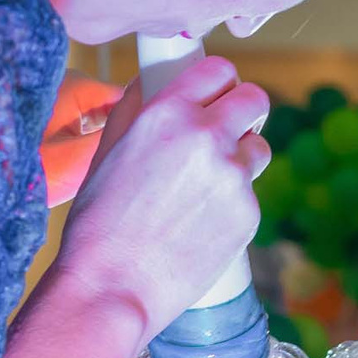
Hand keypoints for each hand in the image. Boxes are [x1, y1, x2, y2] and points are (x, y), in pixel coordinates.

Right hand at [52, 57, 270, 342]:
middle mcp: (207, 136)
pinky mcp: (248, 213)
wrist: (113, 287)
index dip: (219, 84)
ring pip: (259, 149)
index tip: (217, 96)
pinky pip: (250, 194)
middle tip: (228, 131)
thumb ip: (133, 110)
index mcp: (167, 112)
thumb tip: (148, 83)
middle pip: (255, 100)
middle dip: (244, 112)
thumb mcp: (107, 152)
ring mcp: (233, 176)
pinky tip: (201, 224)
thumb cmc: (98, 223)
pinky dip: (233, 203)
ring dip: (242, 158)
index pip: (219, 71)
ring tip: (206, 187)